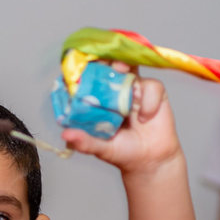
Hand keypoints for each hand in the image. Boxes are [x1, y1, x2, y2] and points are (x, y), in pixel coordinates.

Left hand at [61, 62, 181, 173]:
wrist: (151, 160)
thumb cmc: (123, 152)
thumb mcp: (101, 149)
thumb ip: (85, 142)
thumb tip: (66, 135)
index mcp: (97, 100)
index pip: (87, 79)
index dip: (83, 69)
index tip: (78, 65)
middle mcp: (114, 90)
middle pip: (108, 66)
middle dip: (104, 59)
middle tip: (101, 61)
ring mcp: (134, 88)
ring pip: (130, 67)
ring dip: (124, 64)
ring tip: (120, 68)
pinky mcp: (153, 92)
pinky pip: (151, 86)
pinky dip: (148, 101)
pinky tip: (144, 118)